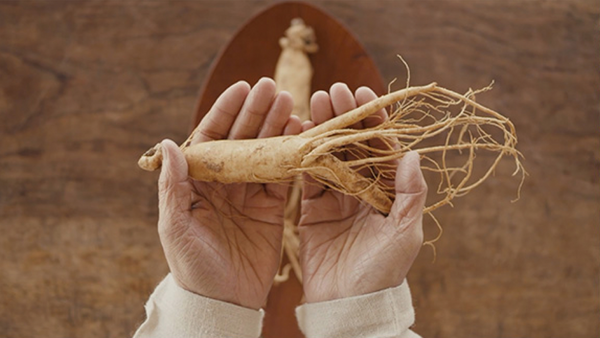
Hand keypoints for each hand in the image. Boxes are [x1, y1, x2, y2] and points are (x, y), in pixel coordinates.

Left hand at [157, 78, 300, 308]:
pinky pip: (282, 176)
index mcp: (196, 181)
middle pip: (241, 138)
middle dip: (257, 113)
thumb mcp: (176, 226)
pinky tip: (301, 136)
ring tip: (292, 107)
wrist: (223, 301)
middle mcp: (223, 181)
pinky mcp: (271, 208)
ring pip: (264, 152)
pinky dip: (291, 156)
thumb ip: (174, 186)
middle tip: (275, 89)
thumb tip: (168, 142)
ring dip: (277, 128)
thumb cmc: (192, 265)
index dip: (226, 111)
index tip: (242, 88)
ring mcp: (248, 193)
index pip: (211, 136)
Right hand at [299, 83, 426, 302]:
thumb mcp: (405, 233)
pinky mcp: (312, 209)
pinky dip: (302, 156)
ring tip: (314, 103)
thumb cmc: (383, 271)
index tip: (362, 92)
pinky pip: (307, 177)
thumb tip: (412, 153)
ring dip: (323, 129)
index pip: (382, 148)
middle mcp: (363, 190)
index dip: (373, 120)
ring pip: (329, 155)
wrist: (347, 305)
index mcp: (389, 192)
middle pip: (353, 146)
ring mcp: (337, 198)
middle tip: (333, 91)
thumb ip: (410, 194)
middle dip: (344, 117)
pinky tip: (298, 134)